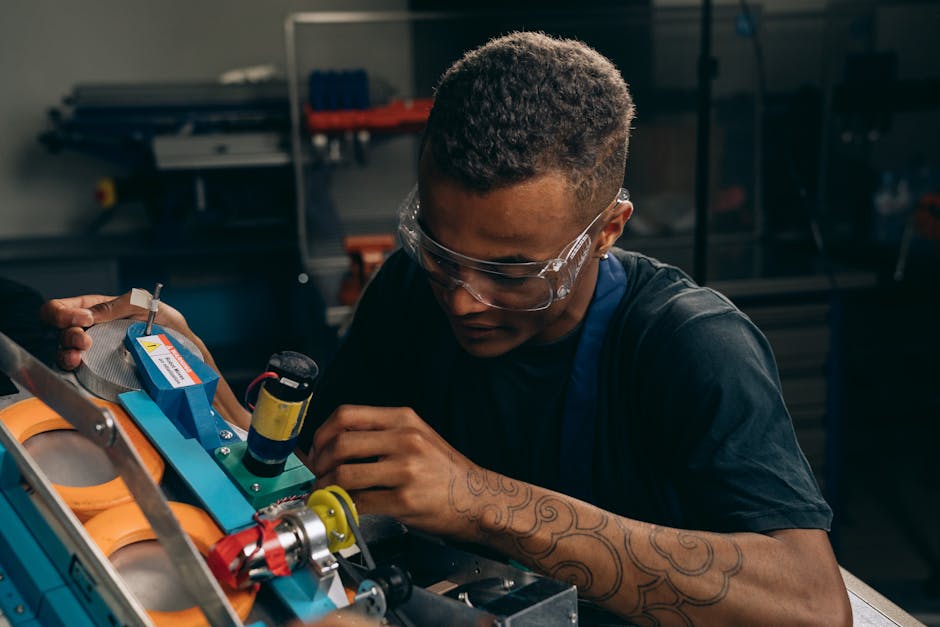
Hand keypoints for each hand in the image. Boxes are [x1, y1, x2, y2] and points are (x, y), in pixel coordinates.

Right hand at [39, 291, 190, 370]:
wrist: (181, 345)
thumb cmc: (164, 320)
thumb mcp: (143, 304)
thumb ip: (117, 305)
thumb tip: (89, 315)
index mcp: (96, 308)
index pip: (61, 308)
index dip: (63, 312)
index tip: (85, 319)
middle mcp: (89, 328)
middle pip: (59, 330)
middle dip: (69, 333)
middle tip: (85, 340)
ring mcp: (93, 349)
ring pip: (63, 349)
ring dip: (67, 351)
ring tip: (80, 354)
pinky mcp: (100, 366)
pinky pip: (75, 368)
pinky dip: (72, 365)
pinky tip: (79, 364)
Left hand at [310, 405, 483, 540]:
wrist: (476, 498)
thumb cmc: (443, 470)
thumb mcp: (417, 436)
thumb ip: (379, 435)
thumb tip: (333, 444)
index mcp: (404, 419)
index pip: (347, 415)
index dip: (323, 432)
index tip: (316, 448)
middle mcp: (405, 439)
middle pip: (341, 443)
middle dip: (319, 462)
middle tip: (317, 474)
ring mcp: (406, 469)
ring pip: (346, 473)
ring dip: (326, 486)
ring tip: (325, 492)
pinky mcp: (405, 500)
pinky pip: (360, 501)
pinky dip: (343, 506)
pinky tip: (343, 507)